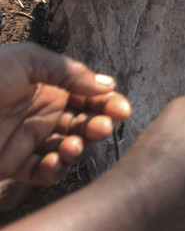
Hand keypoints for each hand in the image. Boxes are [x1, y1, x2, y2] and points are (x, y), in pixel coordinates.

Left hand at [0, 43, 130, 184]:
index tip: (122, 110)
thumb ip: (69, 71)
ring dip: (79, 147)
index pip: (88, 96)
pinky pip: (45, 171)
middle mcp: (43, 112)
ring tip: (74, 144)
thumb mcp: (27, 60)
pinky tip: (58, 159)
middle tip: (103, 127)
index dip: (108, 102)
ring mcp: (29, 139)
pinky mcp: (14, 165)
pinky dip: (58, 168)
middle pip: (83, 122)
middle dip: (99, 125)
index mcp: (48, 86)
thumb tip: (107, 85)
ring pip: (69, 147)